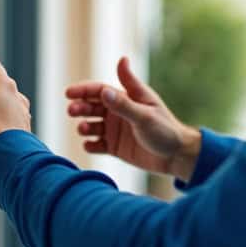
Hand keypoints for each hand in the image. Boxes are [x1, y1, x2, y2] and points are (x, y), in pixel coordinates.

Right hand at [65, 57, 201, 180]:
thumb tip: (104, 89)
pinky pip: (97, 145)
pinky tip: (89, 145)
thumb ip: (123, 104)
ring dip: (84, 126)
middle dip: (80, 107)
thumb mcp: (144, 115)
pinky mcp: (115, 147)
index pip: (100, 90)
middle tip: (72, 111)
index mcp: (127, 98)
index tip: (68, 93)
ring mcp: (116, 130)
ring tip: (84, 129)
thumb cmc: (166, 130)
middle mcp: (119, 112)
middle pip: (92, 106)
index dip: (83, 90)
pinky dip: (90, 144)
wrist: (177, 157)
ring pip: (92, 125)